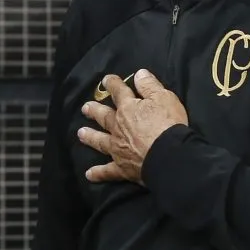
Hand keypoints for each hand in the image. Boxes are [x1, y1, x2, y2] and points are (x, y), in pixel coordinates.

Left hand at [78, 68, 188, 184]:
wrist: (169, 155)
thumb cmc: (168, 124)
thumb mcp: (164, 97)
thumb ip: (149, 85)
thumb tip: (138, 74)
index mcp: (128, 108)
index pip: (119, 92)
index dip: (112, 84)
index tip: (106, 79)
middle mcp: (119, 127)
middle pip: (104, 116)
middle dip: (94, 110)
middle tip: (85, 108)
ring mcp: (118, 148)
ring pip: (100, 141)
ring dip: (90, 136)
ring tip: (80, 133)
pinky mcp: (122, 168)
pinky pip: (108, 171)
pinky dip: (98, 173)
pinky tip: (89, 175)